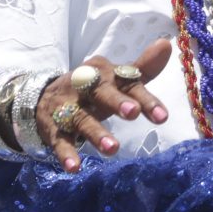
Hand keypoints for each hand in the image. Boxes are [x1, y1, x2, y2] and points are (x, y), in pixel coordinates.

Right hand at [36, 39, 172, 172]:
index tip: (163, 117)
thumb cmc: (94, 89)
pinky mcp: (53, 126)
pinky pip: (59, 140)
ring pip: (82, 118)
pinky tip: (74, 167)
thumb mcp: (116, 78)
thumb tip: (167, 44)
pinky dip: (66, 153)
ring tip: (112, 149)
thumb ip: (142, 67)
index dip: (145, 99)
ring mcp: (67, 106)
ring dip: (96, 133)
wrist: (45, 96)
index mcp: (105, 73)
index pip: (127, 83)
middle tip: (133, 113)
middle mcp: (85, 86)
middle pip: (101, 92)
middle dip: (117, 102)